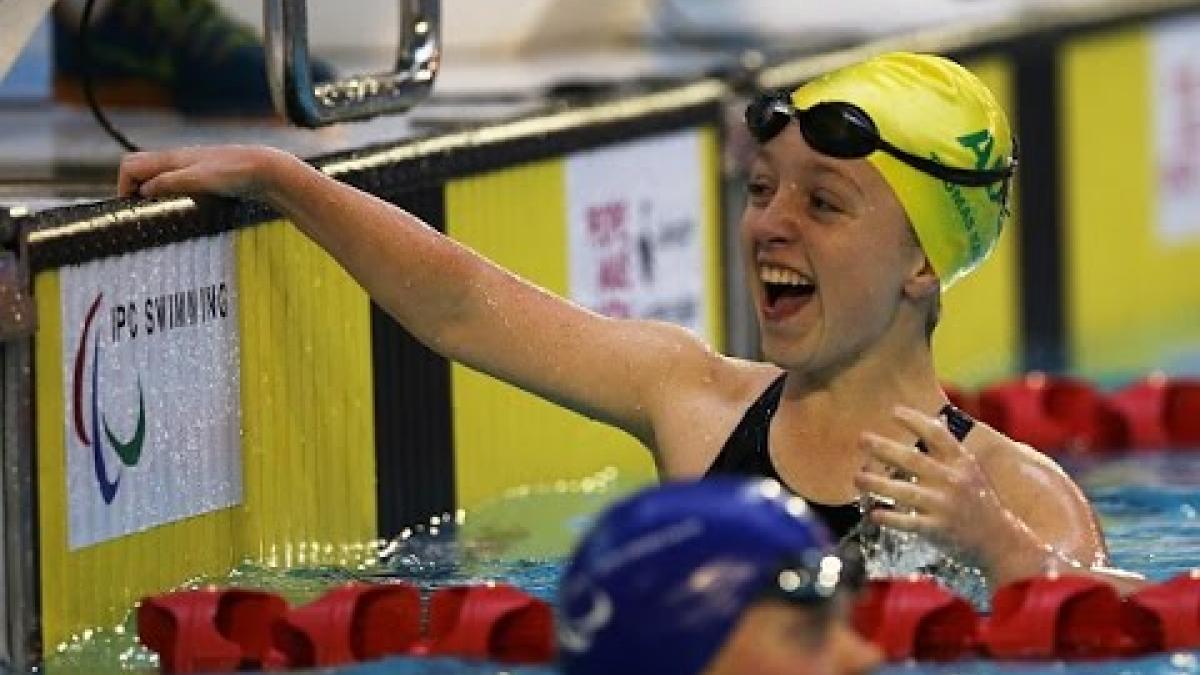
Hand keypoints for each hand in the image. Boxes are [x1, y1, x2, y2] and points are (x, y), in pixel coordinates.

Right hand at [117, 145, 295, 199]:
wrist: (266, 170)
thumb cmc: (234, 172)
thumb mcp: (198, 179)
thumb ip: (169, 182)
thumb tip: (143, 190)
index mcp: (171, 158)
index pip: (130, 165)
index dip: (124, 185)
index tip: (132, 208)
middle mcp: (177, 161)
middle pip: (141, 171)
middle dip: (134, 190)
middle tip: (142, 213)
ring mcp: (190, 169)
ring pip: (158, 179)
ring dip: (153, 195)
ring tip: (159, 215)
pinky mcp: (203, 179)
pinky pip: (176, 185)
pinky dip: (171, 197)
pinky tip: (181, 210)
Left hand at [853, 406, 1017, 570]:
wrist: (1000, 540)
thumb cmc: (978, 501)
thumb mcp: (970, 471)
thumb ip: (949, 451)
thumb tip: (932, 419)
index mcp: (961, 463)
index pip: (937, 435)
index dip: (915, 421)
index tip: (893, 412)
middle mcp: (953, 481)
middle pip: (913, 459)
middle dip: (884, 448)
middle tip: (862, 439)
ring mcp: (945, 506)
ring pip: (904, 491)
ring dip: (877, 483)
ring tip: (857, 477)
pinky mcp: (938, 529)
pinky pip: (907, 523)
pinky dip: (888, 518)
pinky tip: (873, 514)